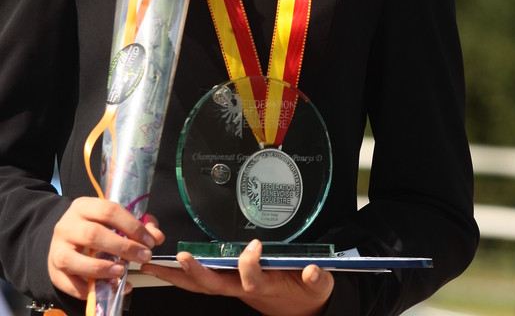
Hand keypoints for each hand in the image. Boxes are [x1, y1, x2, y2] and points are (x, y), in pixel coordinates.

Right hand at [48, 197, 164, 299]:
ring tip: (122, 272)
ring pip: (74, 260)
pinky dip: (90, 289)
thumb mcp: (113, 220)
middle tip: (143, 257)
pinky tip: (107, 287)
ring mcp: (57, 249)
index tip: (150, 241)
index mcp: (83, 206)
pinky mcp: (54, 272)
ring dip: (102, 268)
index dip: (132, 226)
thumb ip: (138, 226)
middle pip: (94, 234)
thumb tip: (157, 236)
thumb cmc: (95, 228)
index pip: (109, 211)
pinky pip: (70, 284)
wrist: (64, 241)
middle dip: (123, 247)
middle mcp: (66, 225)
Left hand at [141, 239, 333, 315]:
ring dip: (178, 275)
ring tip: (156, 263)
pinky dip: (182, 274)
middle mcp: (243, 288)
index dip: (250, 265)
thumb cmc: (305, 293)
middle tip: (181, 257)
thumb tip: (312, 270)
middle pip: (215, 285)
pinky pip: (202, 280)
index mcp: (265, 286)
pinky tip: (167, 266)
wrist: (302, 308)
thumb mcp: (318, 286)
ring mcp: (233, 287)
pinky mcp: (229, 282)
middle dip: (197, 273)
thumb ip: (316, 278)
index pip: (252, 279)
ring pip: (201, 284)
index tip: (256, 246)